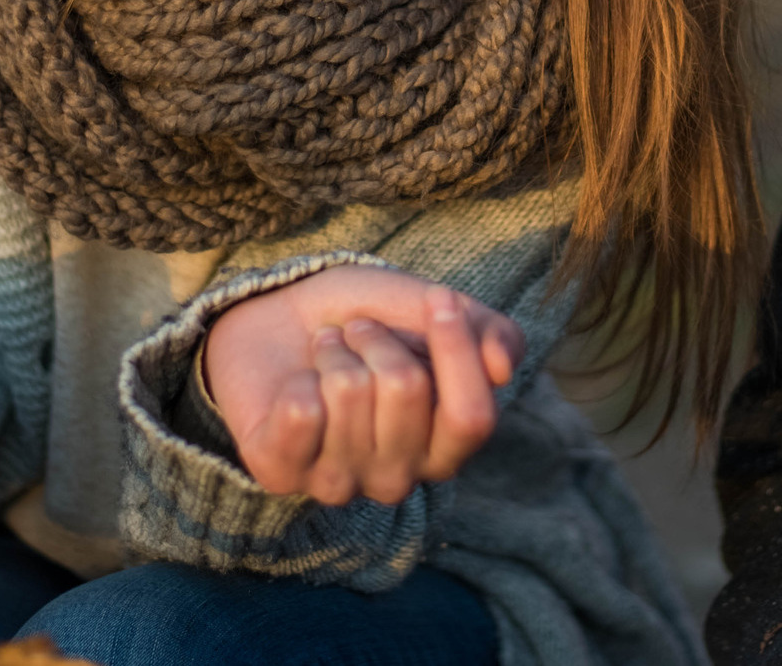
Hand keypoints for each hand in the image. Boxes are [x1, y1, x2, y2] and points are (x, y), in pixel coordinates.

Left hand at [203, 265, 522, 505]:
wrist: (277, 316)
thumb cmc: (362, 318)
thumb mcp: (429, 308)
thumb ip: (484, 331)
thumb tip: (504, 368)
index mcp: (443, 447)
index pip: (473, 418)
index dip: (459, 351)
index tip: (437, 298)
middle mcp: (397, 478)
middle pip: (407, 390)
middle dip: (378, 339)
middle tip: (356, 335)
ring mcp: (338, 483)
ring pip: (349, 390)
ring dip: (333, 351)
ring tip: (324, 355)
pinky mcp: (281, 474)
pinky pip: (300, 411)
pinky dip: (296, 376)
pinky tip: (295, 384)